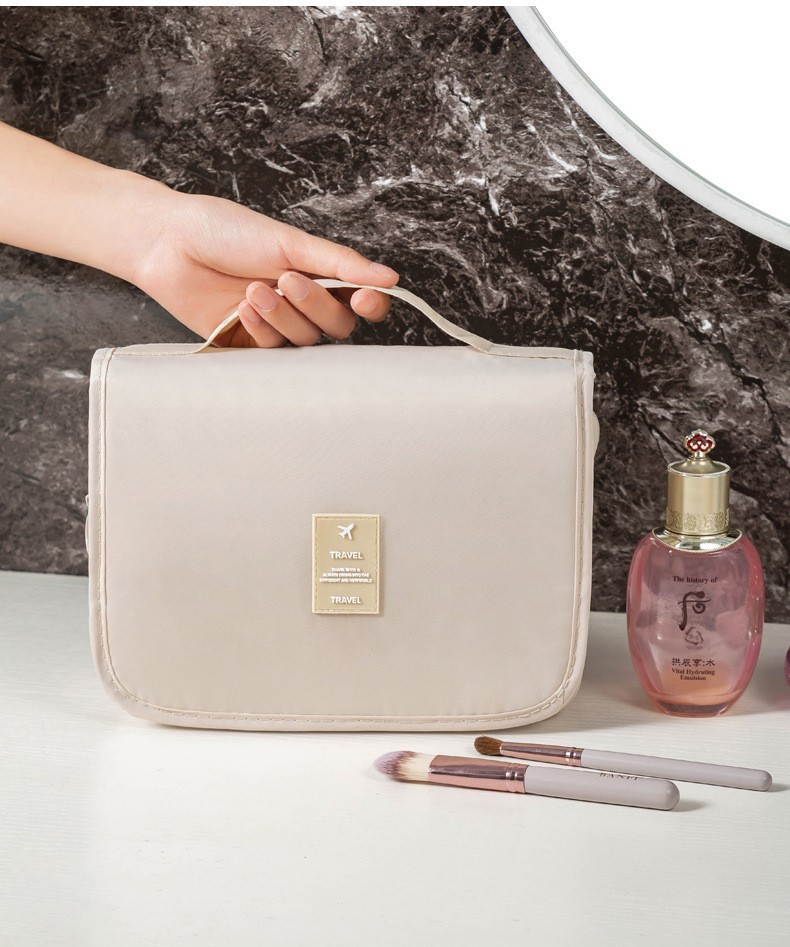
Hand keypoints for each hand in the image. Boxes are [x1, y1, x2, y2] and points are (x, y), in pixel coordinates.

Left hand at [132, 192, 399, 346]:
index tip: (365, 299)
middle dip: (316, 306)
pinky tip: (242, 307)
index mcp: (317, 273)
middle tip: (288, 280)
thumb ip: (340, 263)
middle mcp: (302, 302)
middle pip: (337, 326)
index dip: (370, 305)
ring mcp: (276, 325)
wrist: (168, 244)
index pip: (360, 300)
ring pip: (305, 341)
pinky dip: (262, 329)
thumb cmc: (225, 232)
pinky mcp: (249, 344)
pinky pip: (273, 352)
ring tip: (255, 290)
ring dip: (284, 317)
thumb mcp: (288, 241)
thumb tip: (390, 277)